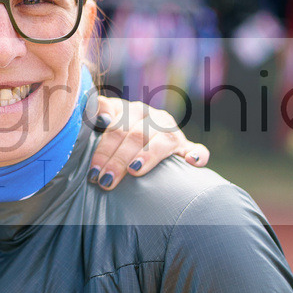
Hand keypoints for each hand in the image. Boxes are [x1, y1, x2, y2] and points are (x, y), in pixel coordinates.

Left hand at [88, 96, 208, 189]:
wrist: (145, 140)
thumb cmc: (119, 135)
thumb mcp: (108, 119)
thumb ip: (100, 110)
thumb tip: (99, 115)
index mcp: (133, 110)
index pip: (117, 127)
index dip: (104, 148)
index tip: (93, 170)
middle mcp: (154, 118)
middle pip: (135, 136)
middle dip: (118, 160)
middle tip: (105, 181)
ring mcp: (173, 133)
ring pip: (162, 141)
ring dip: (147, 156)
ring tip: (134, 171)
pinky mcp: (188, 148)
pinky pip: (198, 150)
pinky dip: (197, 155)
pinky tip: (190, 162)